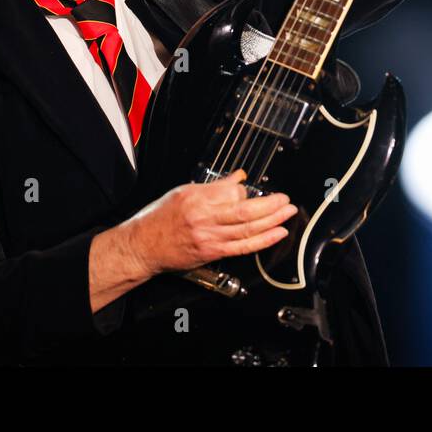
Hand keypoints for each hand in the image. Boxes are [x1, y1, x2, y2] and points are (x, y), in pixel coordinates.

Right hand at [128, 169, 296, 274]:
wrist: (143, 246)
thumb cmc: (159, 218)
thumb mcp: (183, 192)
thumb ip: (213, 186)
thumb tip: (236, 178)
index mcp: (197, 199)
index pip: (231, 192)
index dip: (246, 190)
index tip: (251, 189)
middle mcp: (204, 218)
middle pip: (245, 211)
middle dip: (270, 205)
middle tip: (285, 199)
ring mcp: (209, 237)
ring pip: (248, 229)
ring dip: (272, 221)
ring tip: (288, 213)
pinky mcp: (212, 253)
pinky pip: (243, 247)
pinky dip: (263, 240)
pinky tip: (277, 233)